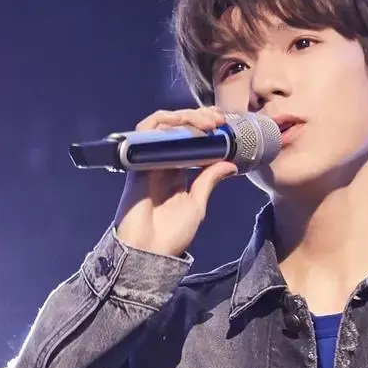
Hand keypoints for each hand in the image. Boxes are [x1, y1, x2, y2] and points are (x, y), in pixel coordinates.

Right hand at [113, 107, 237, 256]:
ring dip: (185, 117)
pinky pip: (145, 132)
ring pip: (163, 124)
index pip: (189, 138)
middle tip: (219, 119)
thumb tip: (230, 164)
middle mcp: (162, 161)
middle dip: (199, 117)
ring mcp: (149, 159)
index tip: (224, 123)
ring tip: (206, 121)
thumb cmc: (171, 233)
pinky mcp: (137, 160)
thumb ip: (209, 180)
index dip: (204, 125)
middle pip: (177, 127)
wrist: (149, 251)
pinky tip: (182, 123)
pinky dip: (163, 121)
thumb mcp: (197, 203)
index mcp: (176, 170)